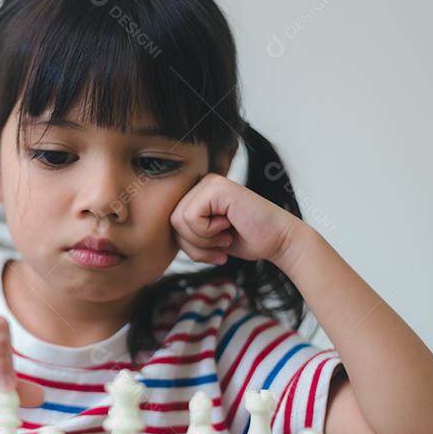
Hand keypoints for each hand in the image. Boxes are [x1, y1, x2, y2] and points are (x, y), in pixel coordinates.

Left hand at [170, 173, 301, 265]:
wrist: (278, 240)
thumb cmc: (245, 240)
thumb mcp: (205, 239)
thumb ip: (184, 233)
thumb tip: (155, 235)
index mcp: (197, 194)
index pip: (171, 223)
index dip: (189, 245)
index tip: (213, 252)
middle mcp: (201, 183)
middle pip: (172, 222)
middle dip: (194, 245)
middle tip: (220, 246)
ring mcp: (209, 182)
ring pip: (178, 220)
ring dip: (202, 240)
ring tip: (225, 236)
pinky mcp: (216, 186)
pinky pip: (191, 217)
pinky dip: (208, 232)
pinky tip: (228, 226)